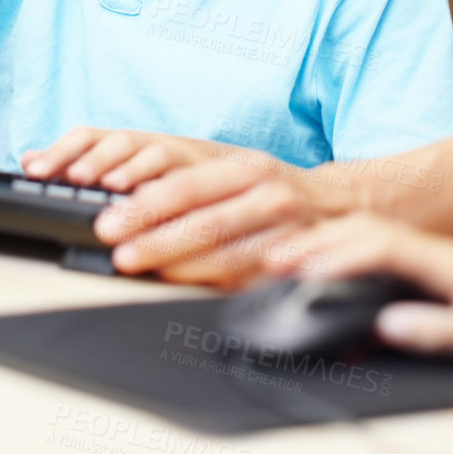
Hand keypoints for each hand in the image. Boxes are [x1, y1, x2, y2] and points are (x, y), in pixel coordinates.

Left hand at [21, 127, 226, 192]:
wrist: (238, 179)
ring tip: (113, 185)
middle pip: (120, 141)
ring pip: (155, 153)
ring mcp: (182, 155)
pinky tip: (161, 198)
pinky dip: (175, 185)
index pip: (89, 137)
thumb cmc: (171, 174)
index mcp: (126, 146)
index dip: (61, 150)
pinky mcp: (210, 171)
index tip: (36, 171)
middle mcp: (152, 144)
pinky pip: (191, 177)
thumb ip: (79, 162)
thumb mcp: (121, 167)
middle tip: (75, 177)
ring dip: (132, 167)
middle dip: (95, 158)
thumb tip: (27, 159)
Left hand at [91, 153, 344, 285]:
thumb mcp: (242, 173)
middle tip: (119, 254)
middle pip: (205, 224)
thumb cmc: (275, 190)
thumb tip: (132, 204)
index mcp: (250, 168)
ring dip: (179, 268)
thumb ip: (196, 187)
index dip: (146, 206)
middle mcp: (271, 197)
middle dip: (156, 241)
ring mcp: (288, 234)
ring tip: (141, 271)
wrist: (341, 208)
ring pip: (225, 257)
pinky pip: (247, 282)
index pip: (189, 187)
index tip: (111, 222)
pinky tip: (181, 285)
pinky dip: (211, 285)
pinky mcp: (296, 269)